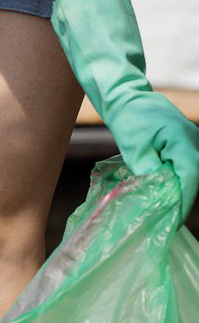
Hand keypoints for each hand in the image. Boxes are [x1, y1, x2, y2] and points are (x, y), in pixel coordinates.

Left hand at [113, 92, 198, 223]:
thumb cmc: (130, 121)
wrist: (129, 99)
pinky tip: (165, 195)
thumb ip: (148, 173)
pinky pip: (186, 166)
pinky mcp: (185, 144)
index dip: (184, 201)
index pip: (190, 176)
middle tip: (167, 223)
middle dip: (183, 201)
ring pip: (192, 173)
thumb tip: (158, 195)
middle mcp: (193, 140)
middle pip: (194, 177)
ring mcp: (192, 141)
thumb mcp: (135, 151)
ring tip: (166, 213)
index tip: (173, 221)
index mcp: (182, 140)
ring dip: (181, 193)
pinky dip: (178, 182)